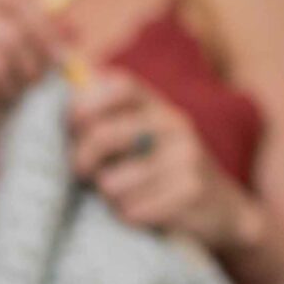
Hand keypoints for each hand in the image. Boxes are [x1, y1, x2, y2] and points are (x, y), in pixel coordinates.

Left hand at [67, 68, 257, 247]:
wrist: (226, 210)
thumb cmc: (165, 172)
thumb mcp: (146, 136)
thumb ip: (108, 114)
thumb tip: (58, 66)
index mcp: (159, 106)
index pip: (119, 85)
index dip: (86, 102)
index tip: (71, 125)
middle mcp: (175, 125)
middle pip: (104, 136)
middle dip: (81, 159)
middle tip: (81, 172)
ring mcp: (186, 158)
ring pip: (112, 183)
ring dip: (109, 197)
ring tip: (124, 196)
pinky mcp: (190, 192)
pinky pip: (132, 210)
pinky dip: (129, 217)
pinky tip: (144, 214)